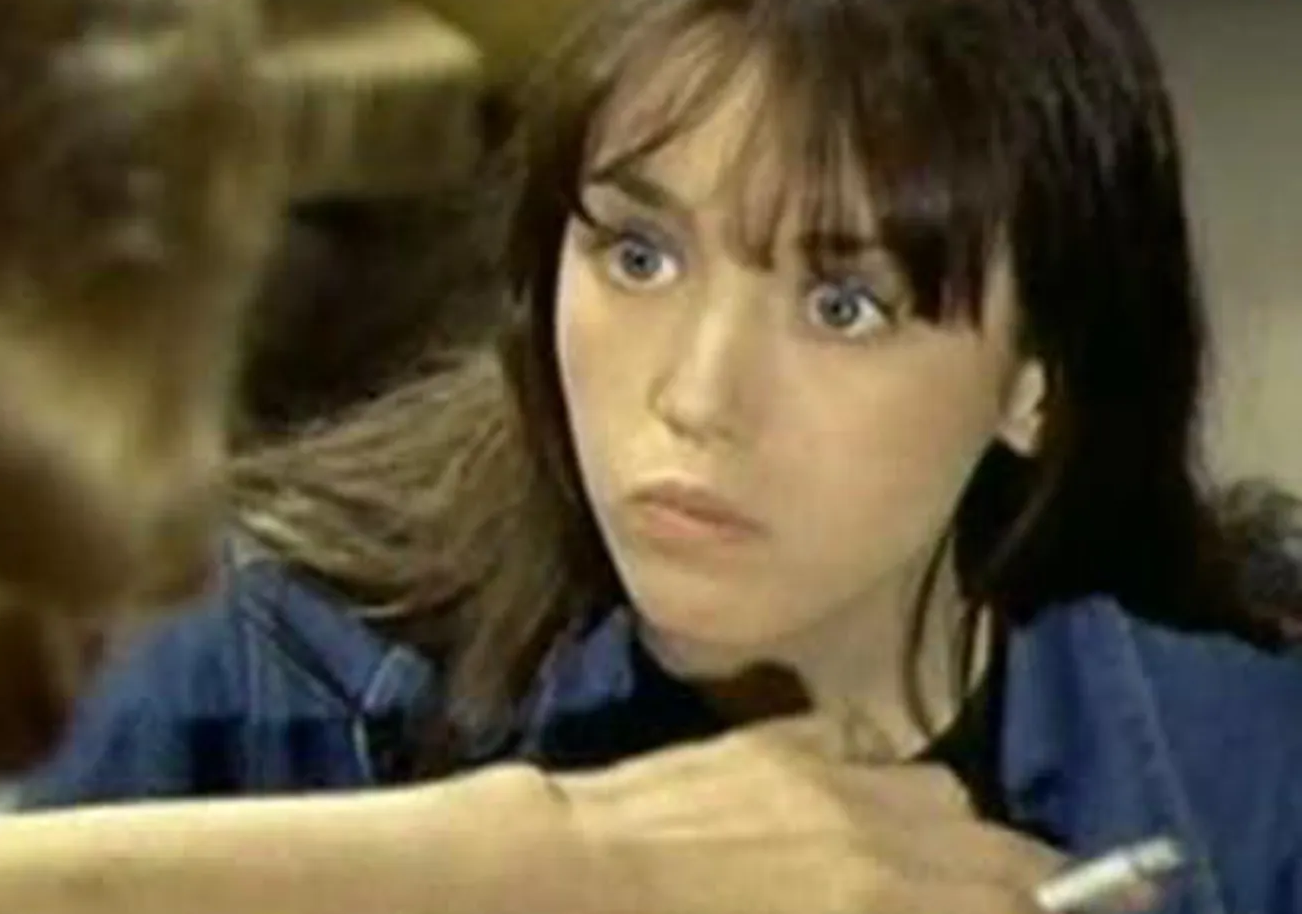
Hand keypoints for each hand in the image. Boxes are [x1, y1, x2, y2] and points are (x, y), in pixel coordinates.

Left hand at [525, 717, 1071, 913]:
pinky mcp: (771, 742)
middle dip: (1017, 883)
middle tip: (1011, 903)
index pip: (1017, 901)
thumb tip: (929, 904)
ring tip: (925, 863)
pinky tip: (845, 807)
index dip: (1055, 906)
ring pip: (940, 788)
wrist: (566, 878)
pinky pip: (861, 747)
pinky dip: (873, 776)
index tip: (1072, 910)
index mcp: (882, 906)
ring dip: (950, 828)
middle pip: (997, 849)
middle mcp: (874, 835)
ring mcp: (823, 776)